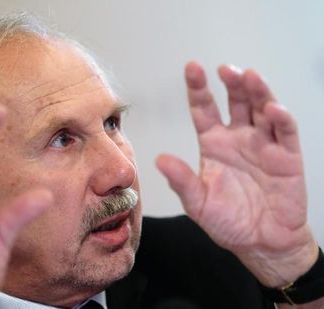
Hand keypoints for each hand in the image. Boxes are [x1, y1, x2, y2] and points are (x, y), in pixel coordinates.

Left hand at [156, 62, 317, 286]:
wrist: (261, 242)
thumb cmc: (228, 221)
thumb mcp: (198, 203)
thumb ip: (182, 181)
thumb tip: (160, 160)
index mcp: (214, 144)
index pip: (204, 109)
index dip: (198, 89)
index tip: (192, 68)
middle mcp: (238, 138)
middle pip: (236, 101)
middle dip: (232, 83)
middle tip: (224, 70)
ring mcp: (263, 144)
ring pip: (262, 109)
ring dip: (257, 91)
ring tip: (249, 77)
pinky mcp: (287, 156)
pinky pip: (285, 132)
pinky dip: (281, 118)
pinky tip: (272, 109)